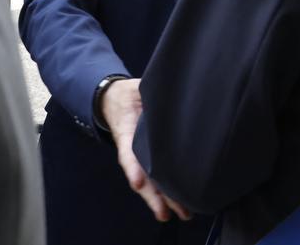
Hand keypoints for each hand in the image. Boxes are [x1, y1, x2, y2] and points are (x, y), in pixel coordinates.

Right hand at [101, 78, 190, 221]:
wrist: (118, 99)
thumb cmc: (130, 95)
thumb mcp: (137, 89)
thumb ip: (146, 90)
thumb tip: (164, 86)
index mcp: (127, 130)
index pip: (128, 152)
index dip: (133, 167)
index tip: (137, 182)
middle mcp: (133, 148)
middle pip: (142, 176)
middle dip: (155, 195)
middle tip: (167, 212)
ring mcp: (141, 156)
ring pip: (151, 183)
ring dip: (164, 200)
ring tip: (180, 215)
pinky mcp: (150, 158)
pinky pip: (157, 178)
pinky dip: (167, 192)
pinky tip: (181, 205)